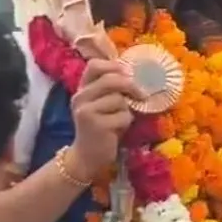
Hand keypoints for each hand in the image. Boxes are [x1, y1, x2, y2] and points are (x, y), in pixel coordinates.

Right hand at [70, 59, 142, 179]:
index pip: (94, 65)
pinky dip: (126, 122)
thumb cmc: (102, 126)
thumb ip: (113, 89)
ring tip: (119, 119)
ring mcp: (86, 111)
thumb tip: (136, 74)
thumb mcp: (104, 104)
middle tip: (141, 94)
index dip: (114, 66)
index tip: (128, 73)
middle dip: (130, 86)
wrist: (88, 156)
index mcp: (82, 89)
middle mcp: (80, 97)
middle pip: (110, 80)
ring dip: (126, 110)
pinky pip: (123, 116)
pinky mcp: (96, 125)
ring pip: (119, 99)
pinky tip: (117, 130)